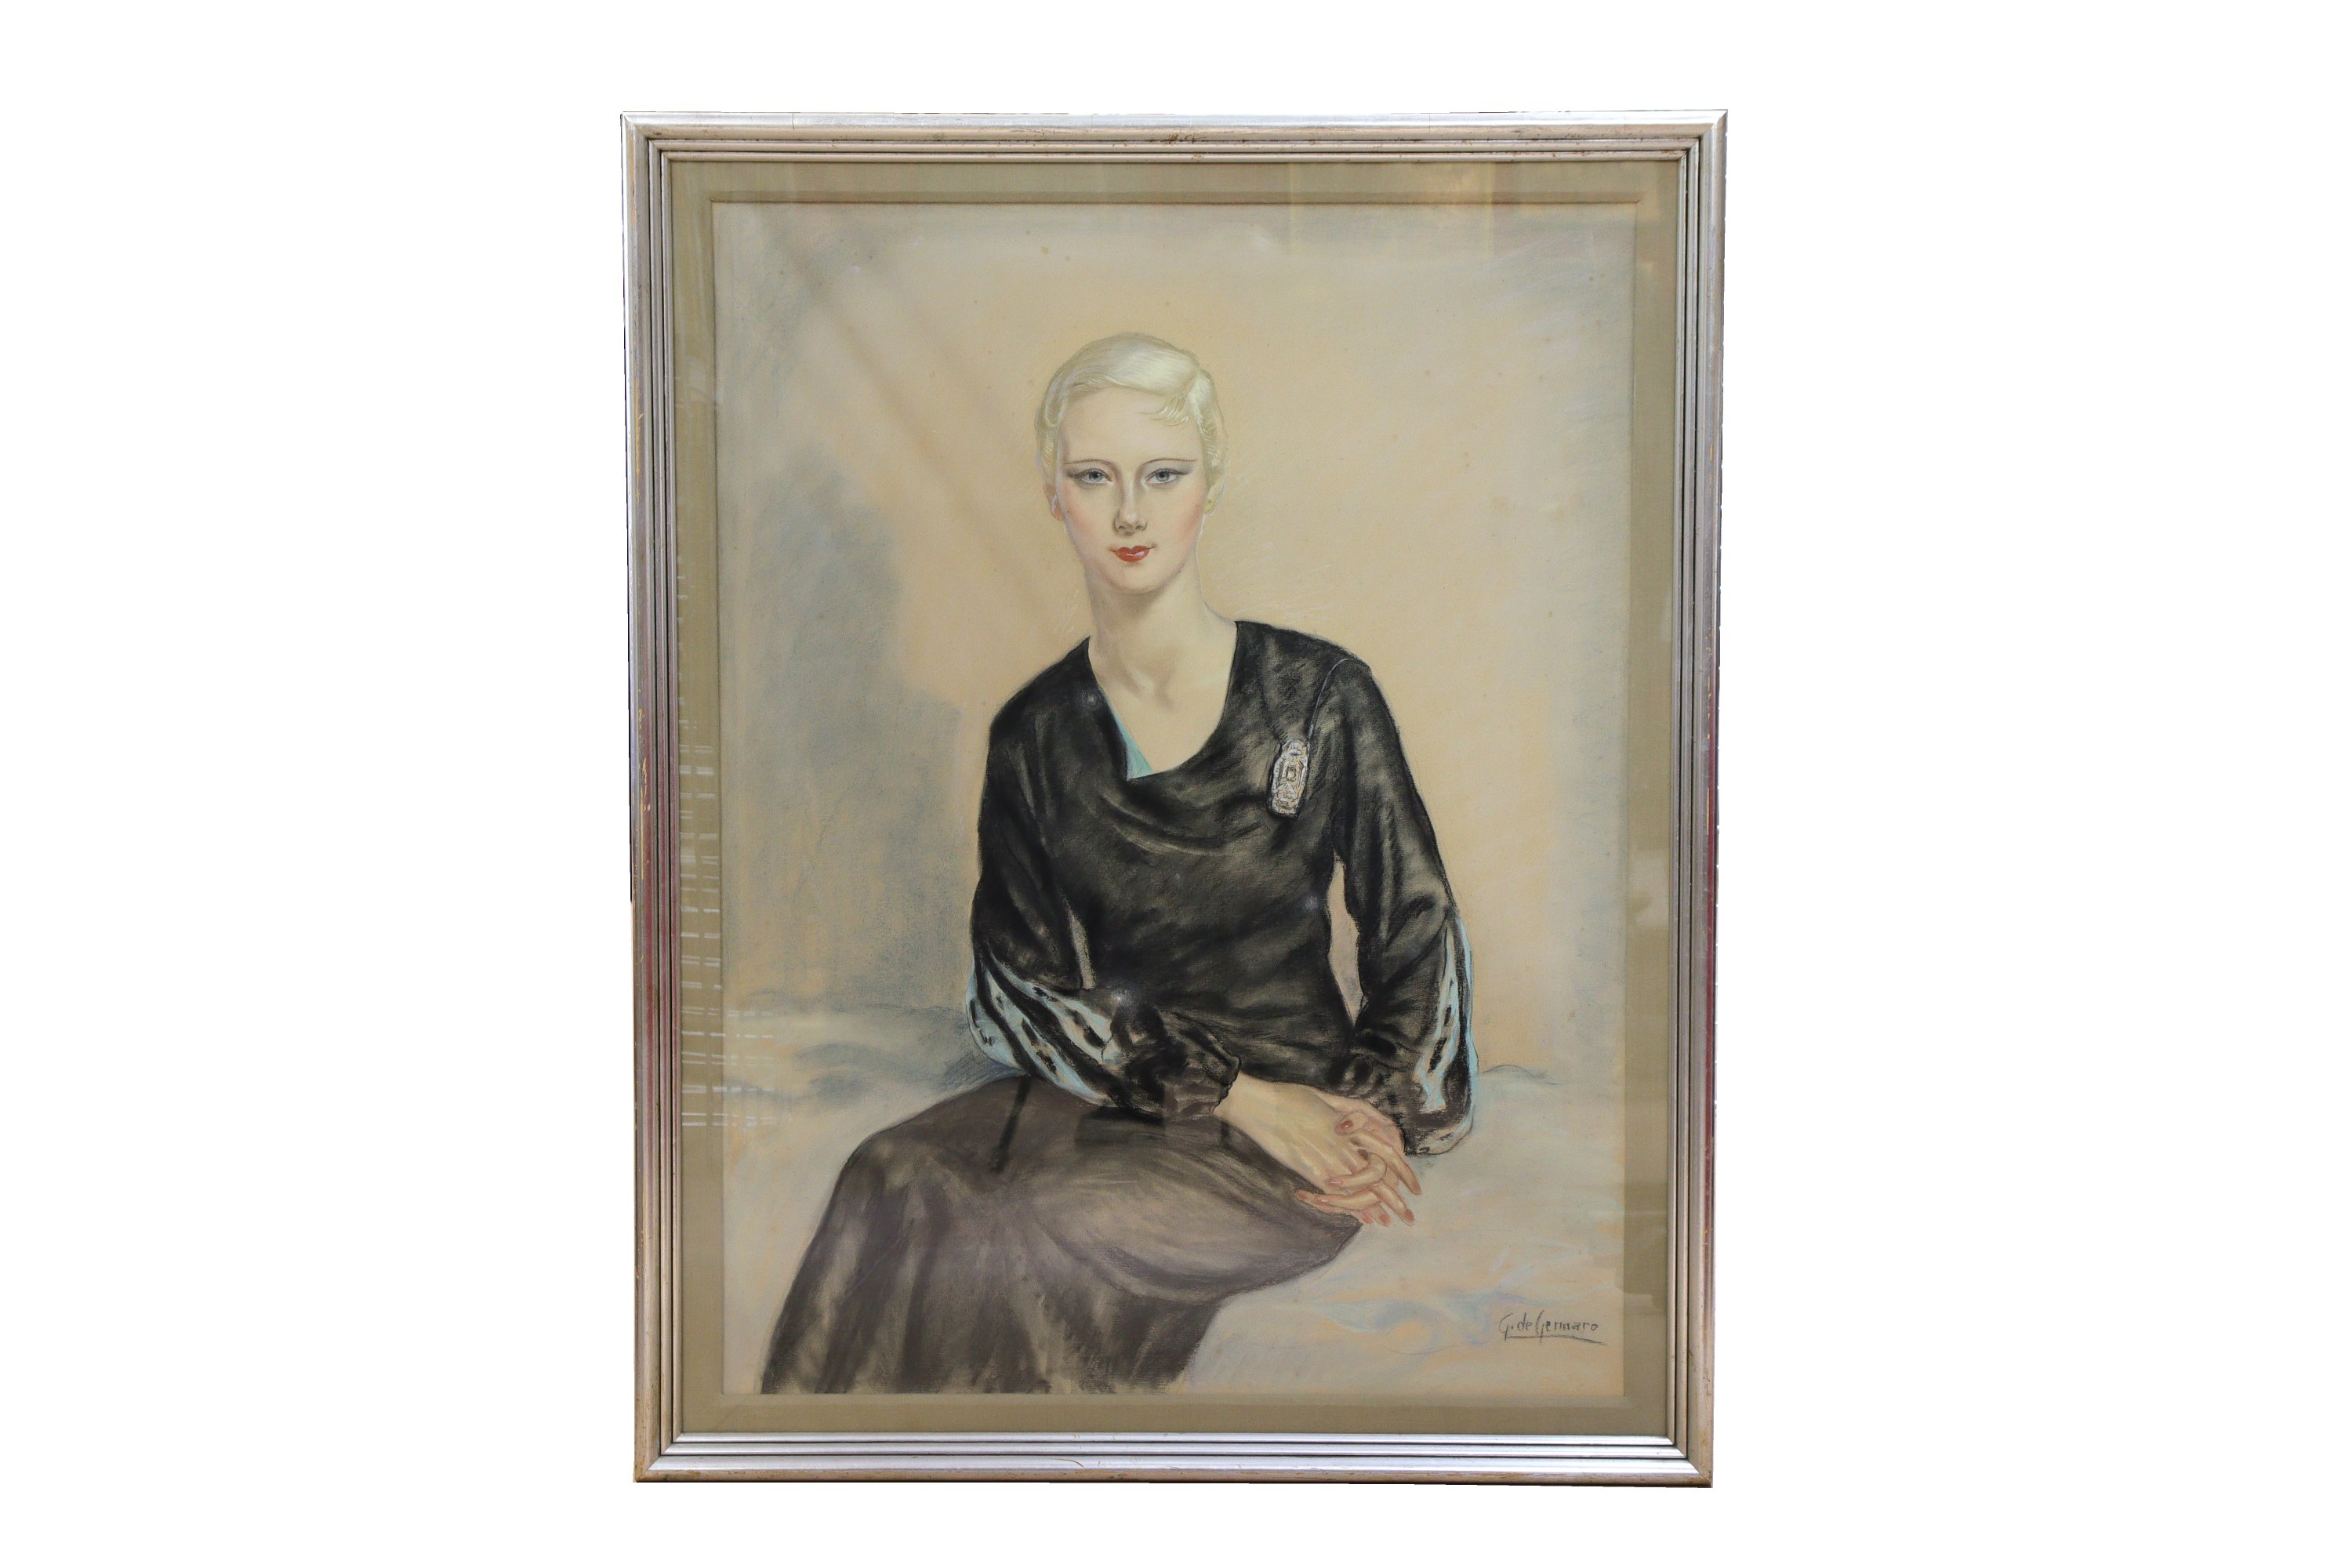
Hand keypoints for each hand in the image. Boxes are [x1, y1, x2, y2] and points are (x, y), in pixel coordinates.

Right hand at [1214, 1075, 1419, 1226]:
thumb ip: (1349, 1110)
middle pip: (1379, 1178)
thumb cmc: (1291, 1097)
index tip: (1412, 1186)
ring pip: (1360, 1190)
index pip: (1388, 1154)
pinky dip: (1351, 1209)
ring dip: (1376, 1209)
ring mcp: (1328, 1159)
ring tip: (1387, 1223)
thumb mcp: (1326, 1099)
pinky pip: (1336, 1195)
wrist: (1262, 1106)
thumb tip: (1366, 1120)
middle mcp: (1344, 1144)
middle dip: (1395, 1200)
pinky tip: (1362, 1220)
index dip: (1403, 1172)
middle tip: (1408, 1216)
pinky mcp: (1310, 1170)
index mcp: (1352, 1125)